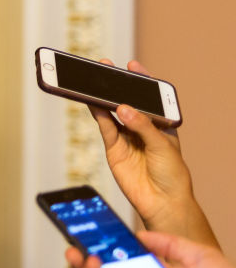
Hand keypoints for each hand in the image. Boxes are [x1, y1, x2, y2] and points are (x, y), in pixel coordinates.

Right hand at [88, 59, 217, 246]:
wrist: (163, 202)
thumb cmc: (173, 175)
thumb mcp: (163, 145)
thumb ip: (142, 125)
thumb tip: (123, 108)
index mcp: (161, 124)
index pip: (150, 98)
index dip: (141, 81)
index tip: (132, 65)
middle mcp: (142, 128)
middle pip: (127, 102)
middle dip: (117, 85)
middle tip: (105, 68)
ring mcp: (126, 137)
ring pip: (112, 112)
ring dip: (103, 97)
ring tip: (93, 82)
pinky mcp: (113, 148)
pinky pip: (104, 127)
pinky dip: (98, 114)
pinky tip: (93, 102)